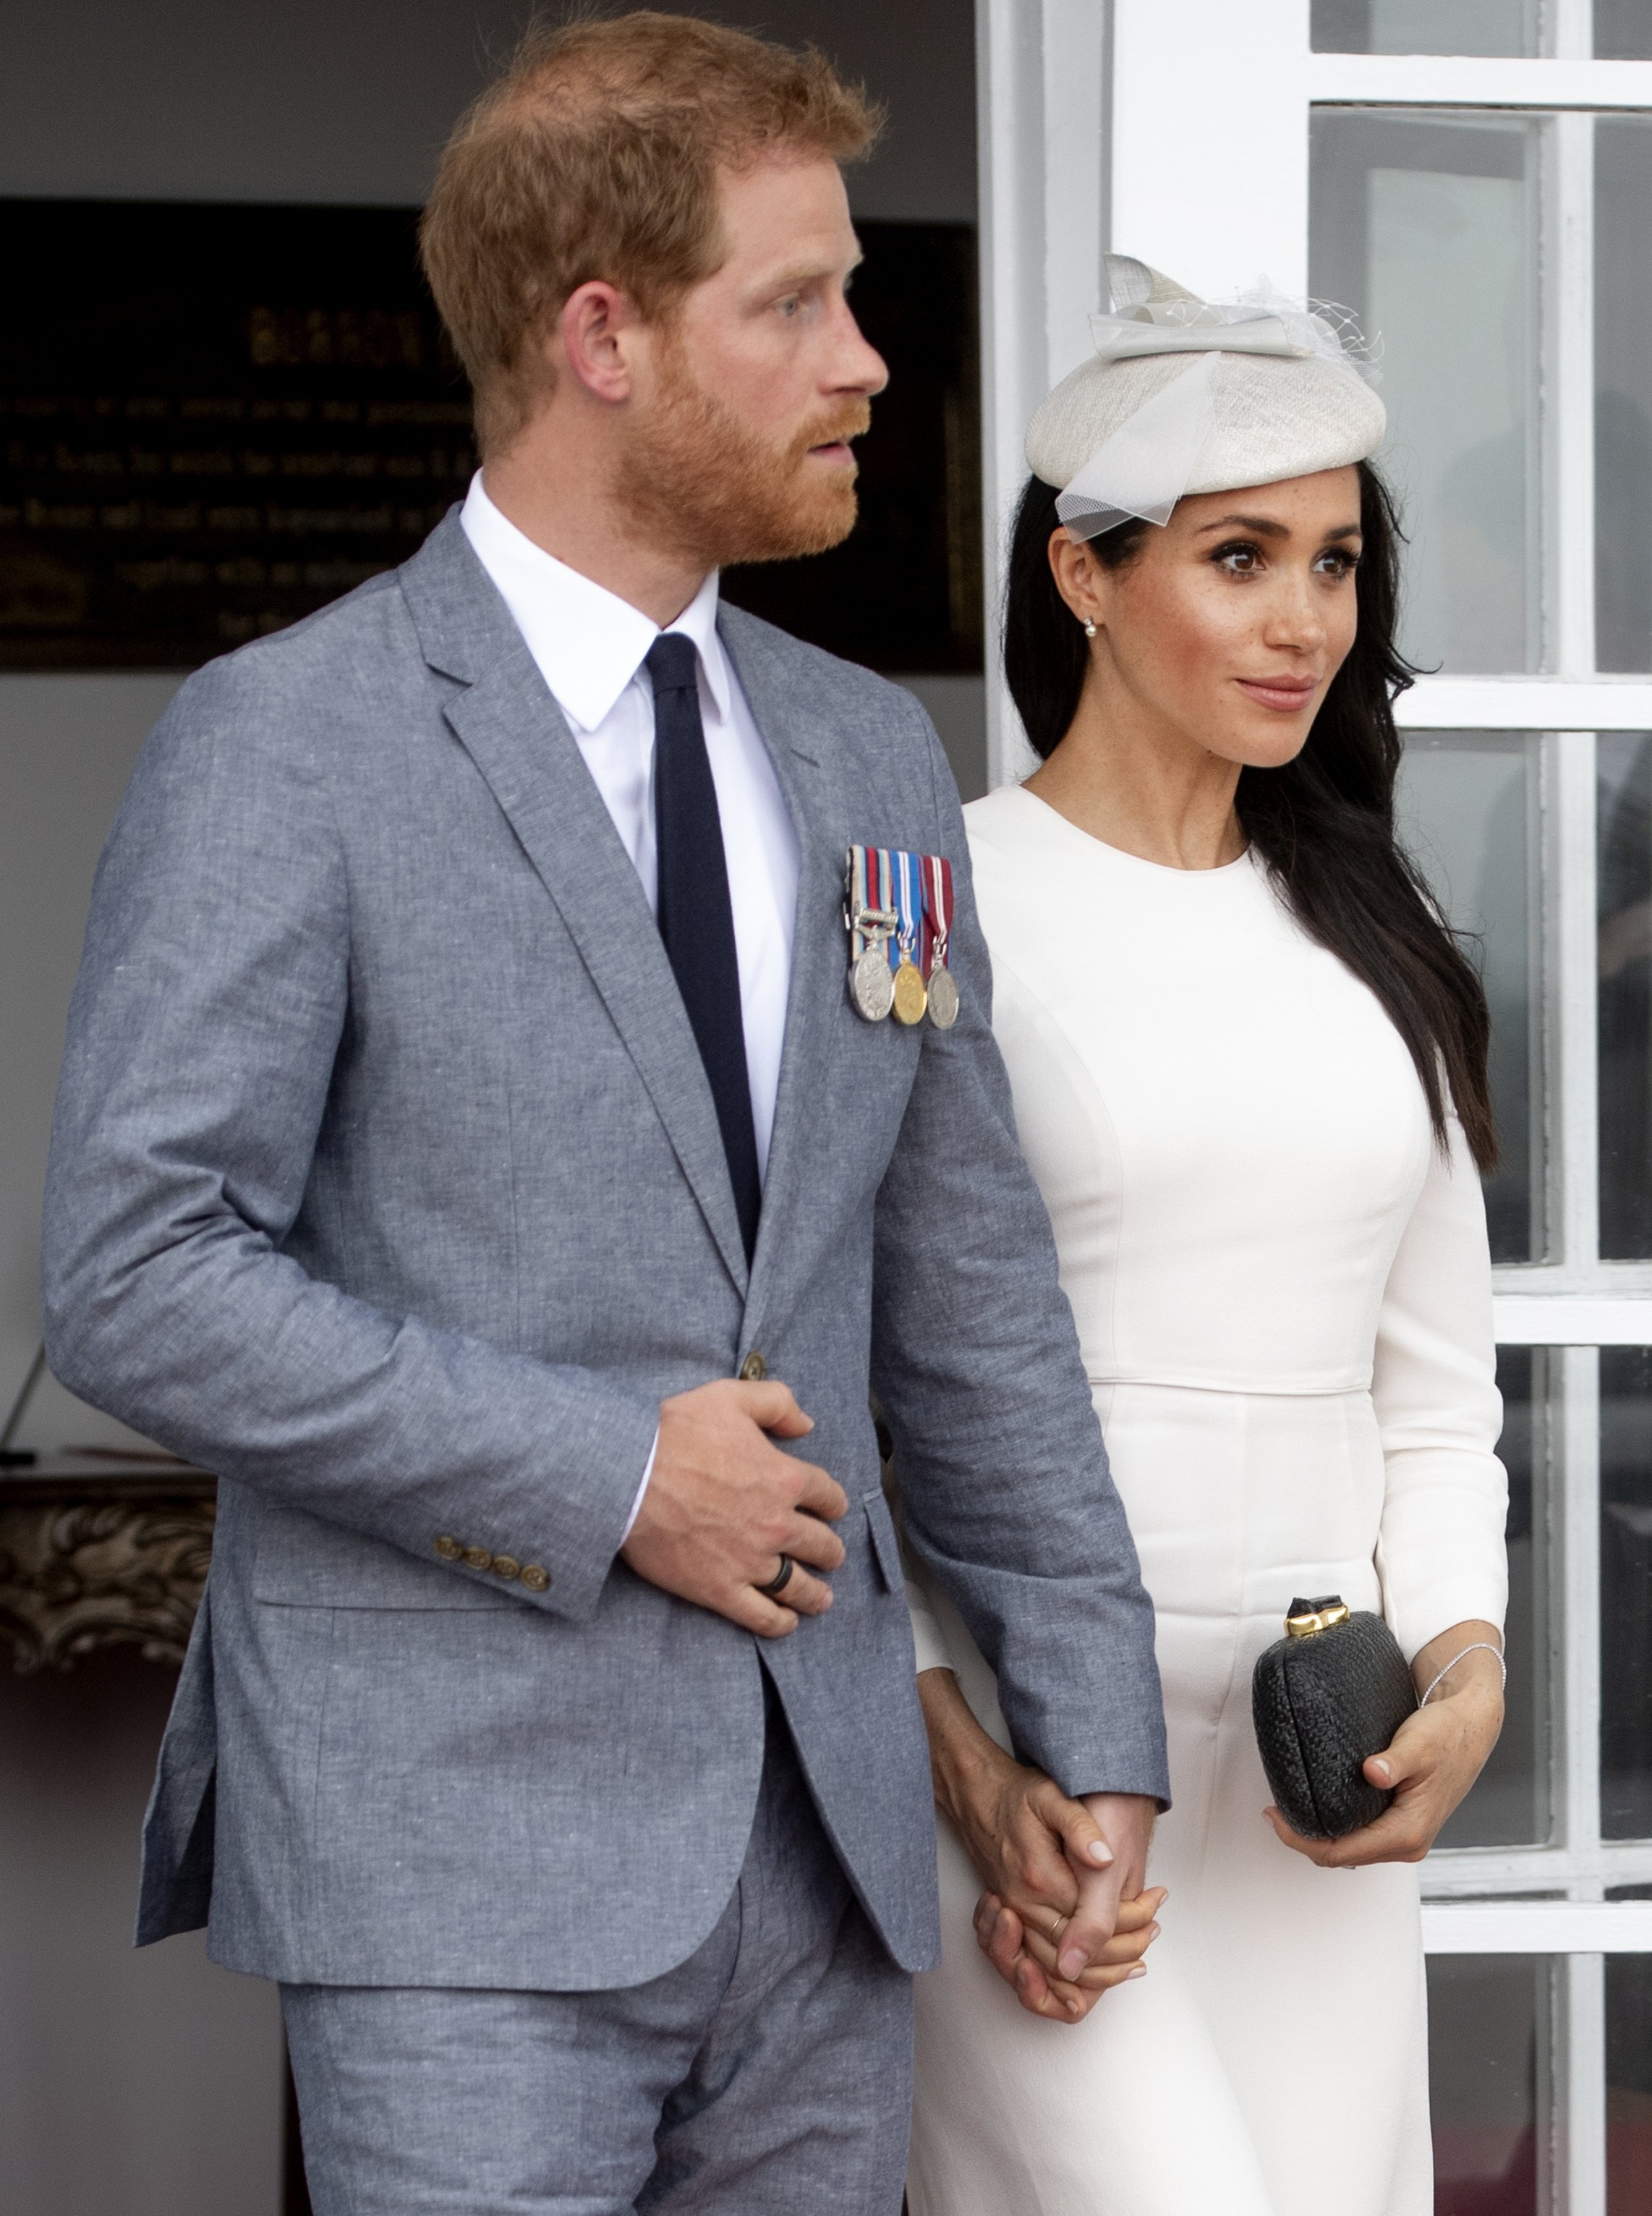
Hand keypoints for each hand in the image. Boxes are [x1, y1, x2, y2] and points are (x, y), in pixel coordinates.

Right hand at [621, 1379, 846, 1636]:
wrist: (628, 1475)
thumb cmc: (675, 1432)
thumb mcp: (730, 1396)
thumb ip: (777, 1403)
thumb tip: (805, 1424)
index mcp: (783, 1478)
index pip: (828, 1496)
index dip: (833, 1503)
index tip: (830, 1509)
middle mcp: (776, 1523)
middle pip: (822, 1545)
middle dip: (829, 1550)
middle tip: (829, 1555)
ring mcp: (750, 1561)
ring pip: (799, 1586)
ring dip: (816, 1593)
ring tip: (822, 1598)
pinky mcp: (720, 1589)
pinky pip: (762, 1616)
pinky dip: (779, 1622)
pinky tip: (787, 1622)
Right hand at [917, 1667, 1162, 2020]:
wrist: (979, 1796)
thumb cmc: (1018, 1796)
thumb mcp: (1052, 1798)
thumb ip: (1079, 1829)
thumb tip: (1105, 1857)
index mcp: (1040, 1878)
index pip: (1092, 1922)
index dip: (1128, 1923)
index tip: (1155, 1907)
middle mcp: (1024, 1904)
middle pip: (1077, 1954)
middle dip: (1120, 1953)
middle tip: (1153, 1932)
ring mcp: (1016, 1913)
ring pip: (1058, 1967)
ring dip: (1099, 1972)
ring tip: (1136, 1958)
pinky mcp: (1013, 1916)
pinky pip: (1039, 1961)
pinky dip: (1069, 1975)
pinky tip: (1097, 1968)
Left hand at [1266, 1618, 1504, 1867]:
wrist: (1471, 1727)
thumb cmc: (1447, 1734)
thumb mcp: (1419, 1744)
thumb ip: (1394, 1762)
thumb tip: (1373, 1773)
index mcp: (1408, 1832)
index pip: (1342, 1852)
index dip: (1302, 1840)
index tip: (1273, 1816)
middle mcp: (1407, 1843)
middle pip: (1343, 1857)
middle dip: (1304, 1839)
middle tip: (1272, 1811)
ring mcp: (1405, 1836)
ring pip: (1351, 1850)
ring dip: (1319, 1835)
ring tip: (1288, 1808)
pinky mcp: (1402, 1824)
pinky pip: (1361, 1837)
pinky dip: (1336, 1828)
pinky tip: (1317, 1805)